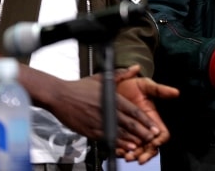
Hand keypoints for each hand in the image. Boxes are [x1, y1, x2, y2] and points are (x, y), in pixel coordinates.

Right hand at [43, 66, 165, 151]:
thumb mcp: (102, 77)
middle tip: (153, 137)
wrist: (60, 95)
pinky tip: (125, 147)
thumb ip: (121, 74)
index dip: (145, 120)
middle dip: (143, 132)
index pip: (133, 110)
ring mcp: (99, 122)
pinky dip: (117, 143)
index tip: (154, 125)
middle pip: (129, 124)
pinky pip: (107, 138)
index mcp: (112, 98)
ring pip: (119, 133)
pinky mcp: (90, 130)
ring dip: (132, 140)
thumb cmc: (80, 86)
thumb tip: (136, 68)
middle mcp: (107, 110)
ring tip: (142, 144)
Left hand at [115, 75, 179, 163]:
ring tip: (127, 156)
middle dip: (145, 153)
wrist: (117, 85)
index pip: (162, 135)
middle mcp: (145, 128)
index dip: (159, 141)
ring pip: (138, 149)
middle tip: (138, 157)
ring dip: (134, 154)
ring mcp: (134, 131)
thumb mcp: (147, 85)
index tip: (154, 143)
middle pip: (150, 146)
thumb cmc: (133, 85)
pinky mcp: (122, 133)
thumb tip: (175, 92)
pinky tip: (119, 151)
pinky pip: (124, 146)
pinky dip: (122, 151)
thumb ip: (160, 90)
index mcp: (154, 119)